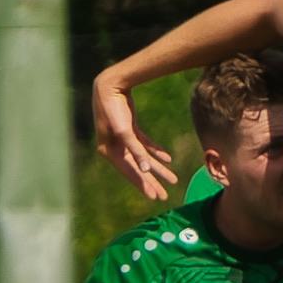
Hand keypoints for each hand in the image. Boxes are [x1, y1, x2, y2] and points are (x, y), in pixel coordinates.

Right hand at [92, 70, 178, 200]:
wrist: (110, 85)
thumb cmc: (114, 108)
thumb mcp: (125, 130)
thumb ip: (135, 150)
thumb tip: (145, 170)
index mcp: (109, 151)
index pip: (130, 172)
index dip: (143, 185)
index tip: (156, 197)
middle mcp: (114, 147)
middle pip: (137, 169)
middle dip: (152, 182)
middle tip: (165, 196)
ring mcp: (122, 139)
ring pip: (143, 158)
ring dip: (158, 169)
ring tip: (173, 179)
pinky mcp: (129, 129)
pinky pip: (144, 145)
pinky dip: (155, 152)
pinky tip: (167, 159)